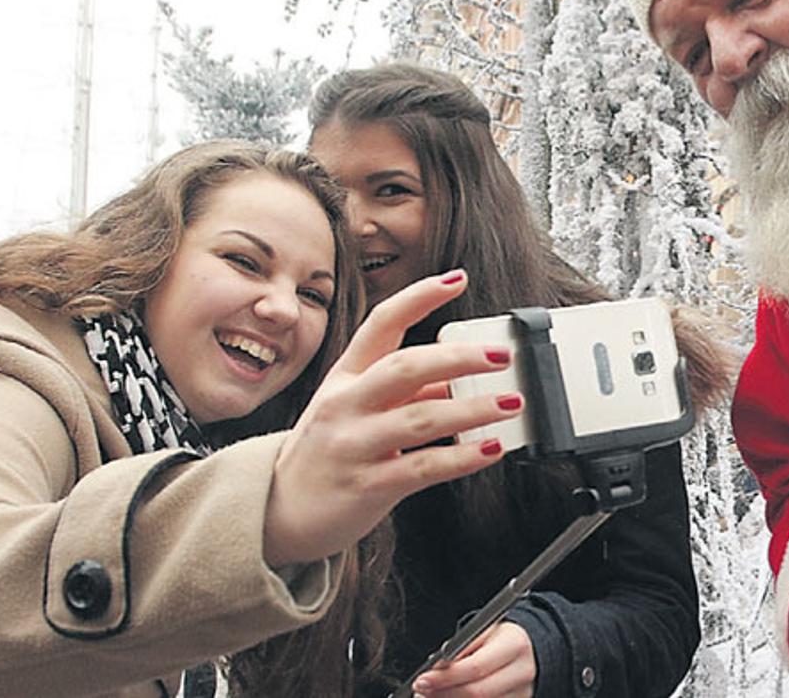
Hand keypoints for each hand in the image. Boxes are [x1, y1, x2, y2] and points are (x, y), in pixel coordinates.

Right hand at [263, 270, 521, 565]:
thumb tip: (459, 376)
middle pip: (405, 366)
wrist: (277, 509)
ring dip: (473, 408)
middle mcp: (346, 403)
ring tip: (510, 403)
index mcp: (345, 375)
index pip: (382, 323)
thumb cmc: (326, 452)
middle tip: (500, 355)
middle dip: (459, 357)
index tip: (457, 279)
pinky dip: (463, 457)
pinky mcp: (367, 485)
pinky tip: (491, 449)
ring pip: (421, 417)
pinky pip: (423, 467)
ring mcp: (354, 443)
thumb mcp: (356, 409)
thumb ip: (405, 391)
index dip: (420, 297)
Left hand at [412, 622, 535, 697]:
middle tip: (421, 692)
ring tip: (430, 696)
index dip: (445, 677)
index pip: (476, 667)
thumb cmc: (503, 639)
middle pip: (477, 693)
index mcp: (514, 646)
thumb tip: (436, 666)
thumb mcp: (486, 631)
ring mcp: (521, 694)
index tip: (422, 679)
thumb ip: (463, 646)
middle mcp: (521, 673)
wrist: (532, 650)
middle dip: (443, 694)